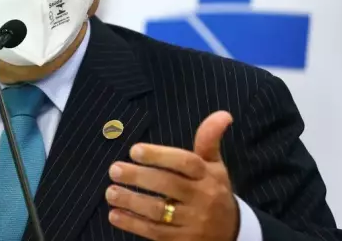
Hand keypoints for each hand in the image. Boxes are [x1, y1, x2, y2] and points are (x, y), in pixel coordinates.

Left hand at [106, 111, 238, 240]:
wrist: (231, 232)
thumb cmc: (214, 190)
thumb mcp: (215, 165)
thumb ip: (209, 139)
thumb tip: (223, 113)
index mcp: (208, 176)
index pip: (185, 162)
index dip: (159, 155)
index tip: (135, 150)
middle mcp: (202, 198)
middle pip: (168, 185)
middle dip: (139, 176)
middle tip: (114, 169)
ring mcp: (192, 222)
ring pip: (159, 211)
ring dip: (131, 201)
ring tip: (110, 191)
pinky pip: (154, 232)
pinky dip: (132, 224)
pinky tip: (115, 214)